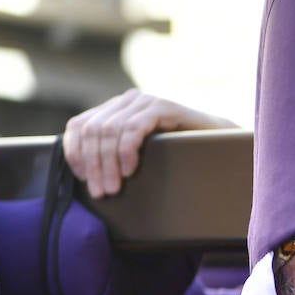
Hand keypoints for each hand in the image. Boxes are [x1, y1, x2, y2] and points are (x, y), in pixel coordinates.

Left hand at [63, 88, 235, 197]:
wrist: (219, 146)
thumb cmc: (178, 157)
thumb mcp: (139, 156)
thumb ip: (113, 156)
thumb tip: (86, 177)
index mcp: (116, 110)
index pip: (79, 125)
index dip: (75, 152)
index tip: (83, 179)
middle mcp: (127, 101)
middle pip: (93, 131)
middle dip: (93, 165)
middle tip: (101, 193)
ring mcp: (145, 101)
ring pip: (109, 131)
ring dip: (108, 164)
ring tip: (114, 189)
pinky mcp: (163, 107)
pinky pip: (133, 128)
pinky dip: (127, 151)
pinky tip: (131, 170)